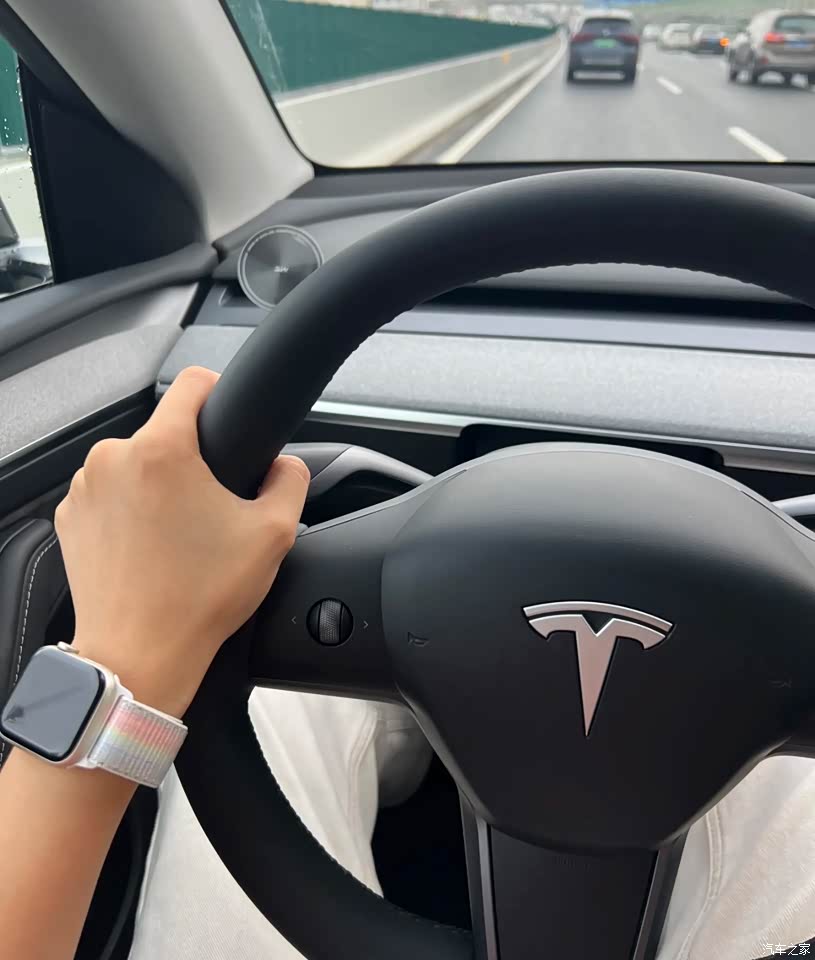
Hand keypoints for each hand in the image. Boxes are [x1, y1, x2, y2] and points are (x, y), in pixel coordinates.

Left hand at [54, 366, 308, 717]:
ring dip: (159, 485)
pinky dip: (130, 510)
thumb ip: (291, 479)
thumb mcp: (274, 533)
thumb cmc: (200, 597)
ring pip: (136, 464)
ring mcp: (85, 489)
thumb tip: (284, 465)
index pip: (193, 383)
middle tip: (211, 509)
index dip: (220, 394)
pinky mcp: (69, 518)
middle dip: (192, 460)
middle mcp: (113, 459)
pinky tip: (150, 547)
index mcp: (162, 451)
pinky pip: (110, 494)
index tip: (229, 419)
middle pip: (166, 432)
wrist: (139, 655)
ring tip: (179, 535)